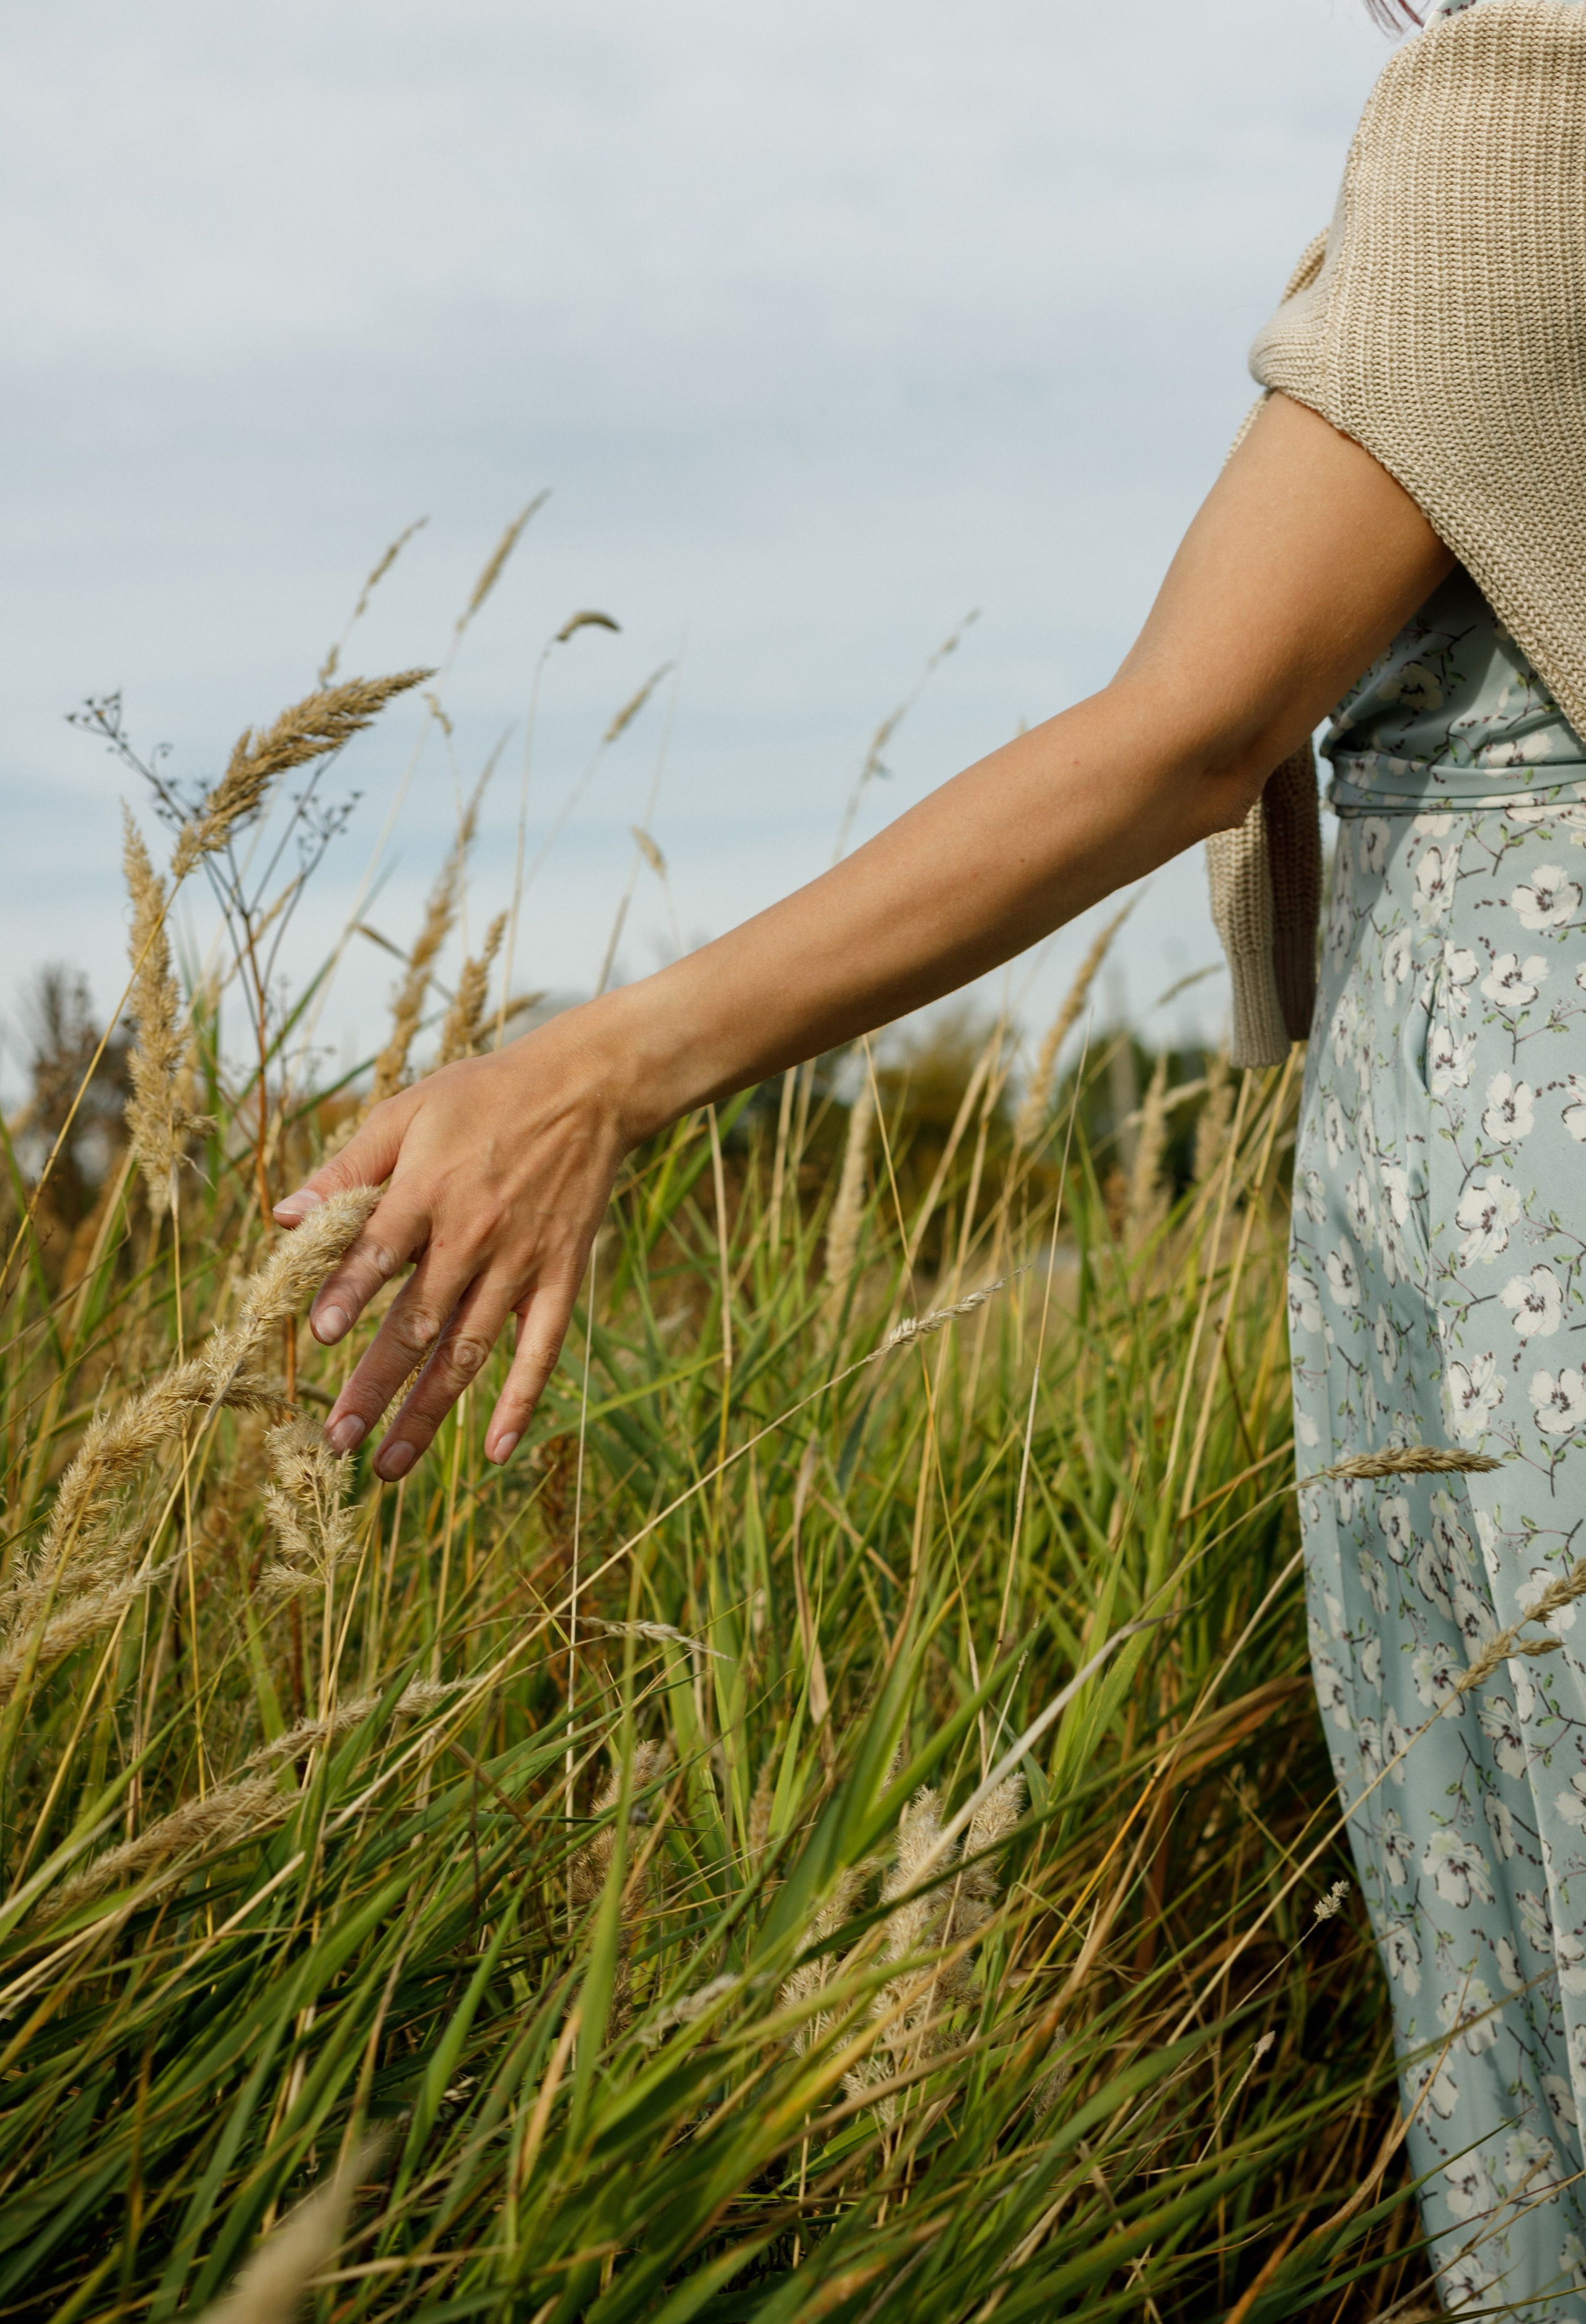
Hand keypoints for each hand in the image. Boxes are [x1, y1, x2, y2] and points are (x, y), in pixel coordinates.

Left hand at [273, 1014, 630, 1478]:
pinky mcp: (560, 1277)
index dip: (347, 1294)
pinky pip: (541, 1350)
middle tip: (335, 1442)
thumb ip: (345, 1169)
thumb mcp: (405, 1112)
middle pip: (417, 1323)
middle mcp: (474, 1234)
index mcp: (428, 1189)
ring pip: (469, 1351)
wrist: (585, 1089)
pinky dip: (521, 1402)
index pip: (378, 1252)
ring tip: (388, 1466)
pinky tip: (495, 1452)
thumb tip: (283, 1216)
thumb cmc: (482, 1097)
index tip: (317, 1338)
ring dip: (428, 1412)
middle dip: (373, 1385)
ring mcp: (521, 1262)